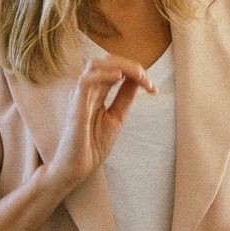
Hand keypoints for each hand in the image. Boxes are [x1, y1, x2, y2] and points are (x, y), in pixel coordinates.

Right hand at [46, 57, 153, 192]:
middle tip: (148, 80)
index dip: (135, 72)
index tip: (154, 88)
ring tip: (139, 76)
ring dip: (120, 66)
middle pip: (105, 61)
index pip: (114, 69)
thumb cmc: (92, 146)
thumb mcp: (116, 118)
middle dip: (130, 65)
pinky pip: (86, 82)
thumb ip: (124, 98)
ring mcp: (79, 97)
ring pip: (95, 65)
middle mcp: (86, 90)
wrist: (76, 169)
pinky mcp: (75, 107)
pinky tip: (119, 77)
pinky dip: (103, 75)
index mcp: (95, 92)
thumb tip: (138, 80)